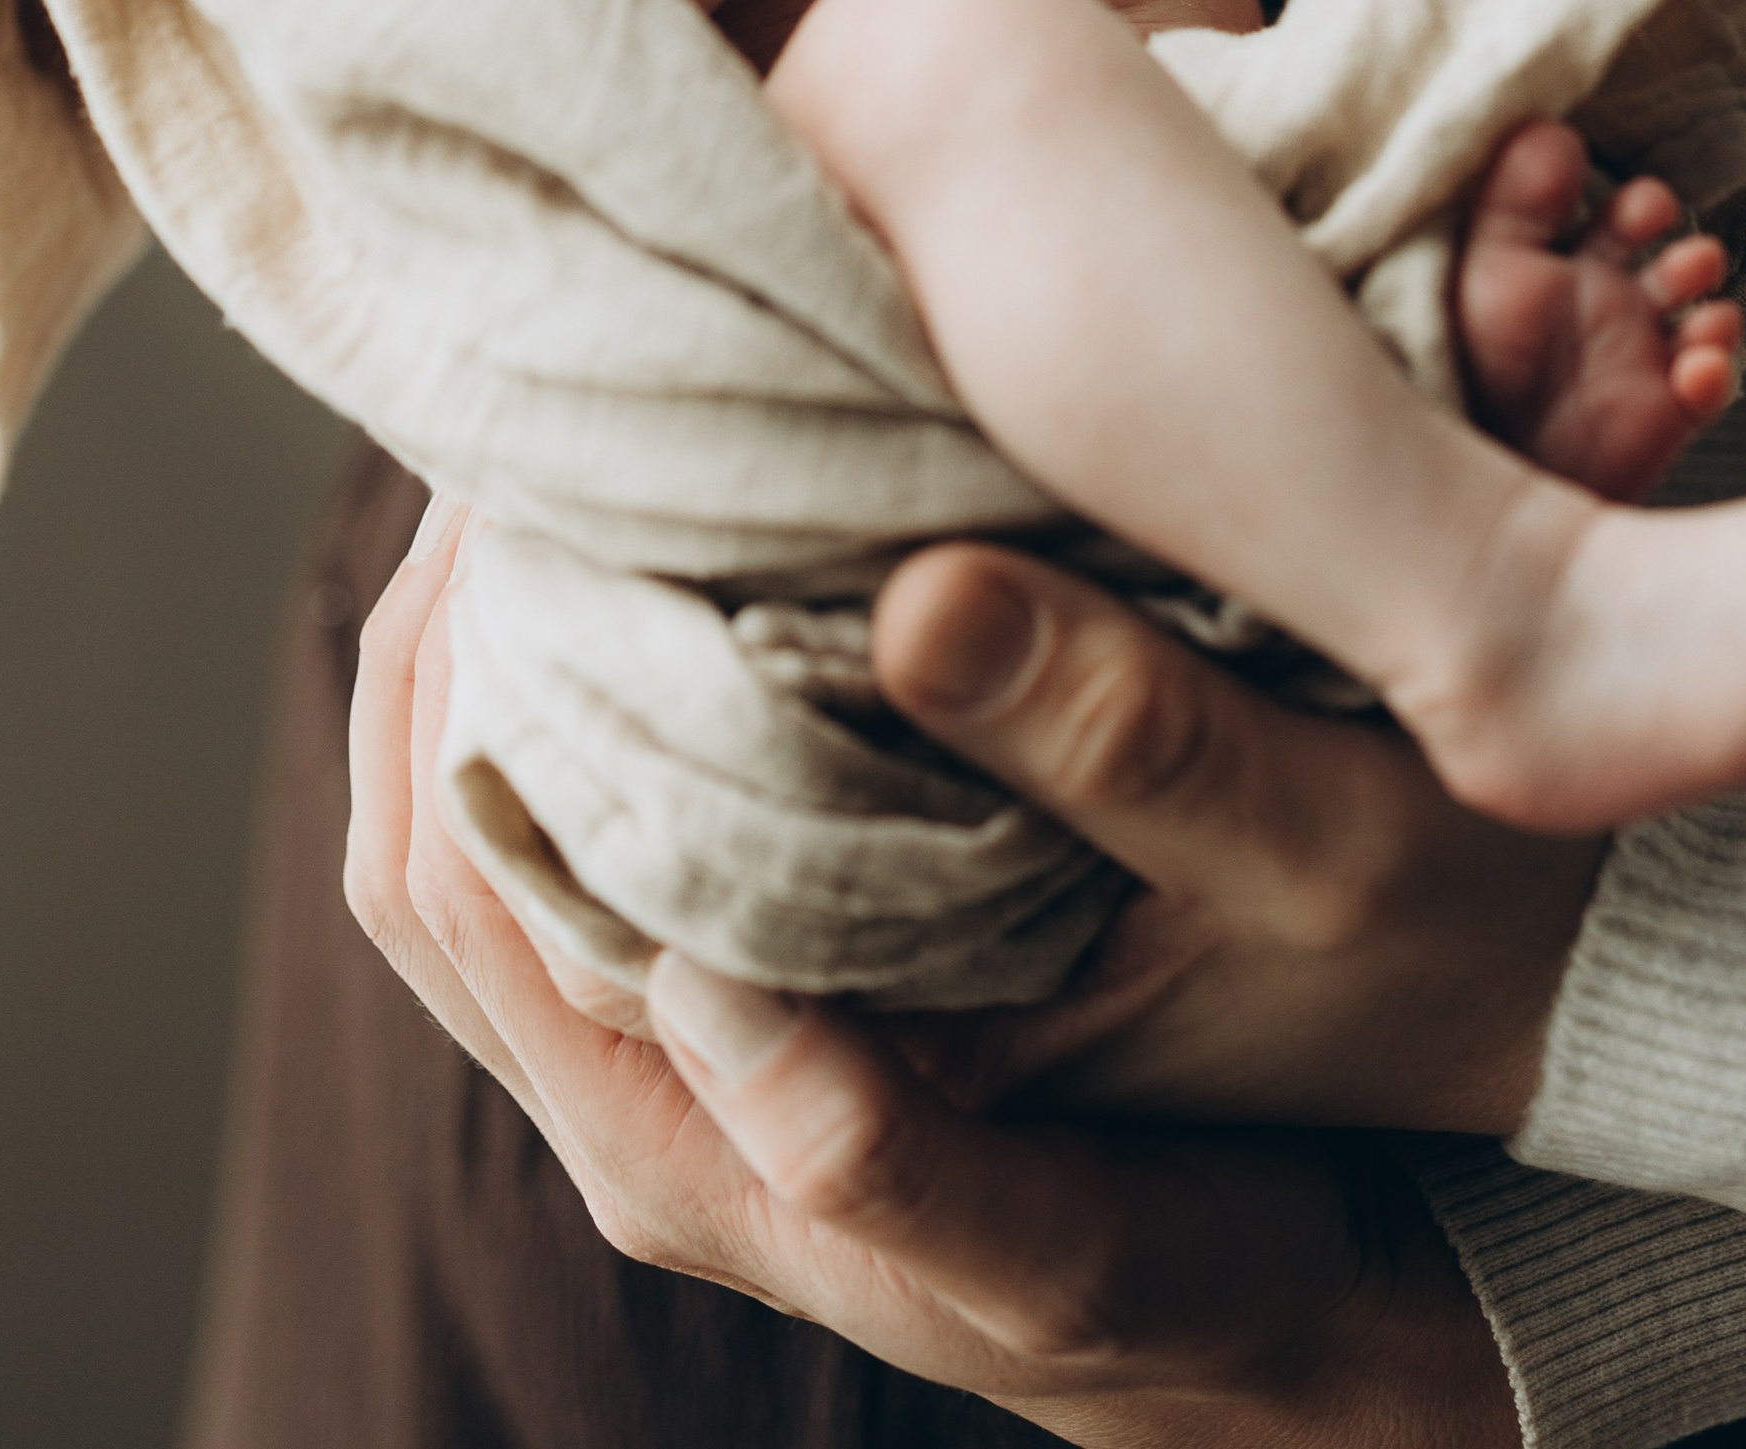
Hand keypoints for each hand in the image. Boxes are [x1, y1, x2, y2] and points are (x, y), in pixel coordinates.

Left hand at [349, 512, 1519, 1445]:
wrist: (1309, 1334)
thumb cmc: (1209, 1278)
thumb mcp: (1084, 1242)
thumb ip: (887, 1157)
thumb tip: (694, 984)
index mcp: (676, 1157)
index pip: (456, 878)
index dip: (458, 663)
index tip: (529, 470)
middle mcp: (644, 1103)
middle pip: (436, 825)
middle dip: (454, 615)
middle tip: (539, 412)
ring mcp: (694, 1037)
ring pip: (501, 805)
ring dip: (515, 629)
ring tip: (587, 448)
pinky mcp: (765, 972)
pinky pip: (604, 798)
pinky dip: (602, 660)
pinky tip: (684, 539)